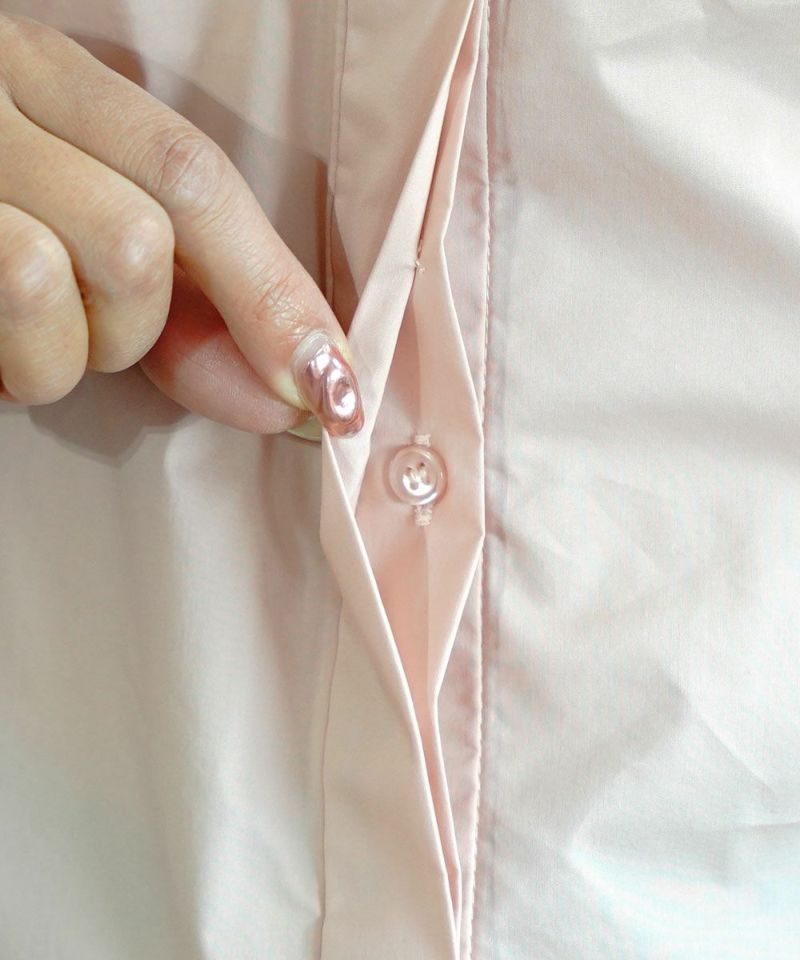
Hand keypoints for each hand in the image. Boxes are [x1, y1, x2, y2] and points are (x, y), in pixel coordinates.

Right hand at [0, 14, 363, 438]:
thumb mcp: (82, 221)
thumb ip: (183, 301)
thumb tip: (288, 396)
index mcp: (48, 74)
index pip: (195, 180)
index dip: (275, 296)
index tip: (330, 393)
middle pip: (137, 241)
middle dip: (137, 332)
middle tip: (90, 334)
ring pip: (46, 283)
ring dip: (57, 355)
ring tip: (14, 335)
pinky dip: (1, 366)